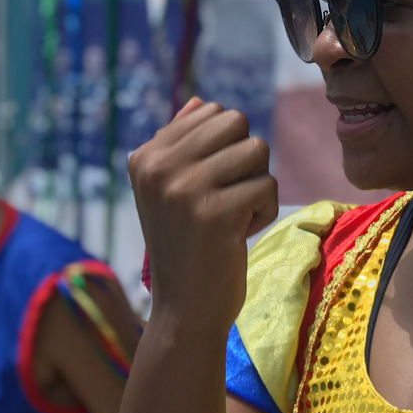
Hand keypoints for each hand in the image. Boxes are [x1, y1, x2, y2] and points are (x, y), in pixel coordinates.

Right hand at [129, 97, 278, 334]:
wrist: (184, 310)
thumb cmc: (187, 249)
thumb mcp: (171, 193)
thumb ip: (184, 145)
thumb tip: (201, 102)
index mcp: (145, 156)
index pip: (212, 111)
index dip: (226, 149)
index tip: (208, 188)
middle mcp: (158, 166)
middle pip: (236, 123)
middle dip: (245, 161)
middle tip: (227, 200)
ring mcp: (185, 188)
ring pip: (257, 151)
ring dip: (257, 186)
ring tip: (233, 218)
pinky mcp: (216, 213)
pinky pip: (267, 186)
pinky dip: (264, 212)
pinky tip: (239, 236)